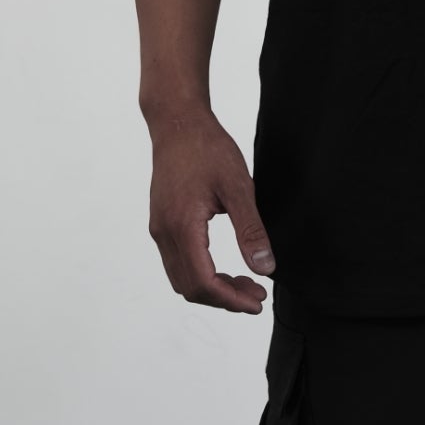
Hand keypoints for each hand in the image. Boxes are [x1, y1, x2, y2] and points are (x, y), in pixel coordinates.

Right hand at [146, 105, 275, 311]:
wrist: (177, 122)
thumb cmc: (207, 148)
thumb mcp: (238, 187)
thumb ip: (251, 230)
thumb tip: (265, 268)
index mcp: (182, 226)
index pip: (203, 282)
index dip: (231, 300)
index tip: (256, 302)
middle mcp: (164, 232)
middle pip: (190, 287)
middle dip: (224, 298)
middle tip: (256, 294)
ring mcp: (159, 228)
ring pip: (182, 278)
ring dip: (212, 288)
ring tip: (245, 283)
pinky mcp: (161, 222)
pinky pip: (177, 262)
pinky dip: (201, 273)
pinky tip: (223, 266)